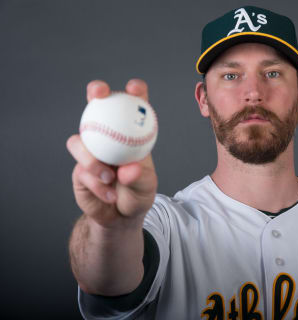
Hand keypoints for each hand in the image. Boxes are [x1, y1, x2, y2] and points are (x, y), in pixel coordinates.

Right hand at [67, 79, 157, 228]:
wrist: (120, 216)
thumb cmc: (137, 194)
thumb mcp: (146, 187)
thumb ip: (139, 177)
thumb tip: (129, 168)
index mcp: (131, 133)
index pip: (133, 106)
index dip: (135, 91)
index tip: (134, 88)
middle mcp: (108, 135)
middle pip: (97, 105)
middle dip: (95, 91)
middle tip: (98, 94)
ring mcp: (90, 150)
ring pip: (79, 142)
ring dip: (93, 160)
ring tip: (110, 178)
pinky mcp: (79, 169)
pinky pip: (82, 172)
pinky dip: (97, 185)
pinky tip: (110, 196)